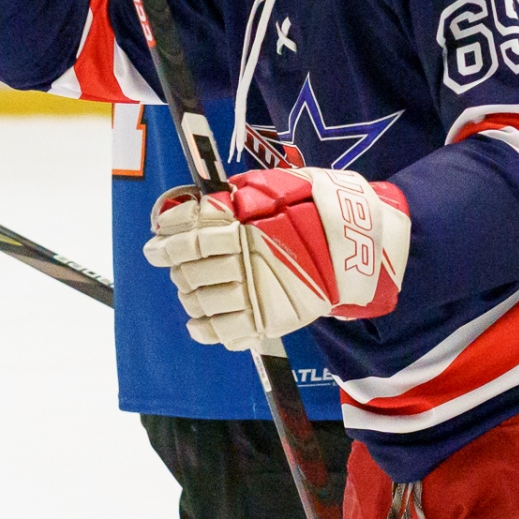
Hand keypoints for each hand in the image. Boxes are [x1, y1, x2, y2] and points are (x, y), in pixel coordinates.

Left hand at [144, 167, 410, 351]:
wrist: (361, 247)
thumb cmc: (318, 209)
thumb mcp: (280, 188)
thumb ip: (238, 196)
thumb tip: (196, 204)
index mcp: (246, 223)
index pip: (191, 234)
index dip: (167, 238)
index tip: (157, 241)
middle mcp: (247, 258)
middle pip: (189, 267)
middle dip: (175, 264)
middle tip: (173, 261)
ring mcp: (256, 291)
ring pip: (199, 298)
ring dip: (188, 292)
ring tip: (191, 286)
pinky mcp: (268, 319)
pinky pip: (221, 331)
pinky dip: (202, 327)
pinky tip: (197, 318)